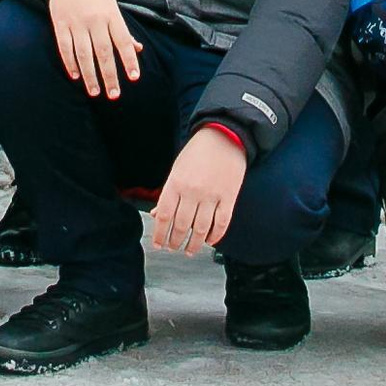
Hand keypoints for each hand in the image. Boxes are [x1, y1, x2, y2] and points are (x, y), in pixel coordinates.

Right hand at [48, 0, 144, 99]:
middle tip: (114, 95)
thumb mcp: (113, 6)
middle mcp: (94, 20)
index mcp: (111, 14)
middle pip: (103, 52)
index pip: (123, 41)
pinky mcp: (60, 24)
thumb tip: (138, 48)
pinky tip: (75, 76)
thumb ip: (123, 29)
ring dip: (90, 75)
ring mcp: (76, 22)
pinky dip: (70, 63)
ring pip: (84, 54)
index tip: (134, 78)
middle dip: (109, 75)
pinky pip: (65, 47)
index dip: (129, 60)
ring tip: (95, 92)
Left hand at [151, 126, 246, 254]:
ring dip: (194, 244)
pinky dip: (215, 236)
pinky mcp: (229, 197)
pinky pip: (221, 223)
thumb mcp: (177, 169)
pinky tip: (209, 241)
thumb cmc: (197, 152)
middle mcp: (192, 191)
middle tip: (173, 248)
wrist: (225, 135)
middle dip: (175, 241)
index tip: (158, 245)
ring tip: (189, 250)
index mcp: (176, 183)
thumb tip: (157, 215)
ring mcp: (211, 195)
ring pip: (200, 229)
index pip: (164, 216)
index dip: (160, 234)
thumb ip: (168, 193)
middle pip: (181, 226)